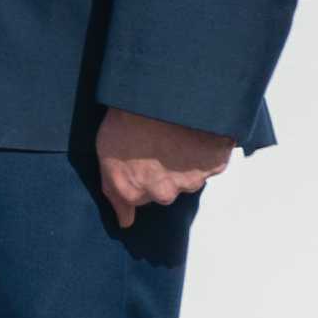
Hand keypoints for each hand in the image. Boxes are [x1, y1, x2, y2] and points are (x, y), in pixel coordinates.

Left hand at [94, 107, 233, 227]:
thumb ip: (113, 190)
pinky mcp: (213, 165)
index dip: (137, 175)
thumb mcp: (105, 149)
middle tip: (155, 142)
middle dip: (161, 172)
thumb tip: (125, 221)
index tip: (138, 159)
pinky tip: (193, 133)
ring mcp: (189, 181)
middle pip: (164, 190)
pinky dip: (203, 152)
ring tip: (172, 133)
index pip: (136, 199)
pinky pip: (209, 163)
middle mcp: (161, 193)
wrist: (159, 95)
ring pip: (187, 177)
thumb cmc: (127, 117)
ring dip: (182, 161)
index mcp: (131, 190)